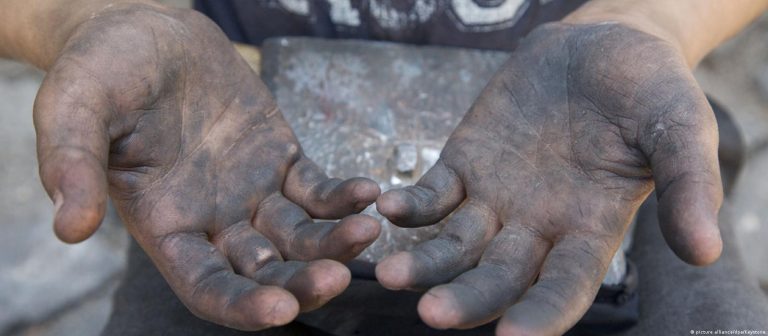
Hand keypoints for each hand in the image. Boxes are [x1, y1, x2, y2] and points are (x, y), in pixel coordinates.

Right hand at [33, 5, 380, 329]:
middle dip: (302, 282)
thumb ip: (72, 164)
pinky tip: (366, 192)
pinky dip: (342, 196)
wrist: (145, 29)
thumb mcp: (73, 106)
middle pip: (264, 272)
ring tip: (366, 230)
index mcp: (164, 224)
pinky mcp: (281, 160)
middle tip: (339, 276)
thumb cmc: (103, 69)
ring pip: (299, 236)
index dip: (241, 306)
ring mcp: (251, 193)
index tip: (280, 310)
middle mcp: (212, 221)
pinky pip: (316, 190)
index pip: (206, 288)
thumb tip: (69, 227)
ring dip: (333, 241)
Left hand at [376, 22, 722, 334]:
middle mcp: (537, 227)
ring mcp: (496, 198)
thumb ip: (689, 186)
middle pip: (497, 277)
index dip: (541, 314)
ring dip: (425, 261)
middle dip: (467, 299)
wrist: (601, 43)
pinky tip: (389, 207)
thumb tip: (706, 253)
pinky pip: (433, 193)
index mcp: (590, 230)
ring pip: (455, 244)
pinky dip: (412, 204)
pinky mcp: (464, 163)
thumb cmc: (650, 89)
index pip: (564, 288)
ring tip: (390, 272)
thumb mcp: (680, 129)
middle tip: (433, 313)